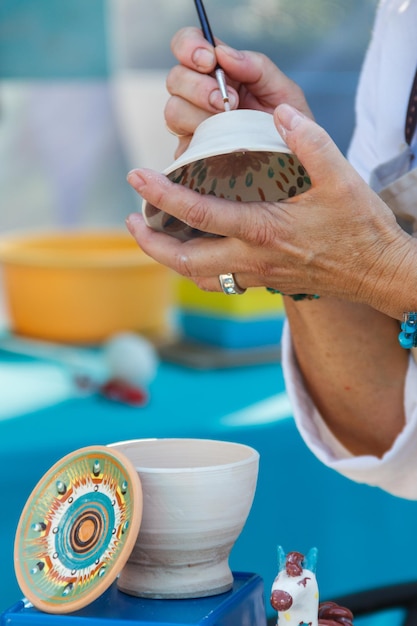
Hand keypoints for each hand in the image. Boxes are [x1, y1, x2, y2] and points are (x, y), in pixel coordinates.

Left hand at [127, 104, 414, 319]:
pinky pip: (218, 283)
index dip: (162, 194)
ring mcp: (256, 275)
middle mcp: (253, 258)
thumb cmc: (360, 227)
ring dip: (168, 260)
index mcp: (263, 229)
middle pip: (184, 261)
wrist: (376, 272)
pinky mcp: (263, 281)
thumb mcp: (341, 177)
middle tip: (130, 220)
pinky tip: (191, 254)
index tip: (136, 176)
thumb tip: (277, 114)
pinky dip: (195, 270)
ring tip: (151, 236)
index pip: (198, 213)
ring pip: (197, 277)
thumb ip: (309, 142)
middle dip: (149, 242)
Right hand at [165, 27, 311, 157]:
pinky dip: (199, 144)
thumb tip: (223, 54)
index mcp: (220, 72)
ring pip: (173, 111)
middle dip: (197, 87)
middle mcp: (199, 96)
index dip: (189, 47)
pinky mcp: (192, 156)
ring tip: (228, 126)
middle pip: (175, 79)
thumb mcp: (283, 91)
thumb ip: (256, 66)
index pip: (188, 45)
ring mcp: (193, 127)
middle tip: (226, 102)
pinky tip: (220, 147)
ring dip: (199, 116)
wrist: (293, 166)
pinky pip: (180, 148)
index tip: (209, 61)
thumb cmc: (289, 126)